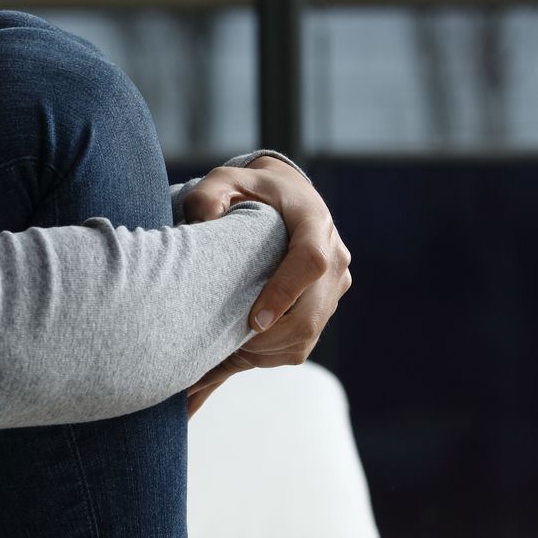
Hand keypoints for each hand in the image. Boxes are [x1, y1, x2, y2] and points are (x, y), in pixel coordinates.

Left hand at [181, 159, 351, 417]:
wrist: (285, 195)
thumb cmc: (251, 189)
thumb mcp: (225, 181)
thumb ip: (208, 195)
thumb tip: (202, 220)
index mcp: (314, 222)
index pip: (310, 262)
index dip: (285, 293)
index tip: (255, 322)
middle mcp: (335, 255)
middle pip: (310, 312)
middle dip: (267, 339)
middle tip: (222, 350)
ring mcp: (335, 284)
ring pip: (307, 334)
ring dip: (265, 352)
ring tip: (222, 357)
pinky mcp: (327, 304)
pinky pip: (304, 341)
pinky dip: (270, 354)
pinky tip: (236, 356)